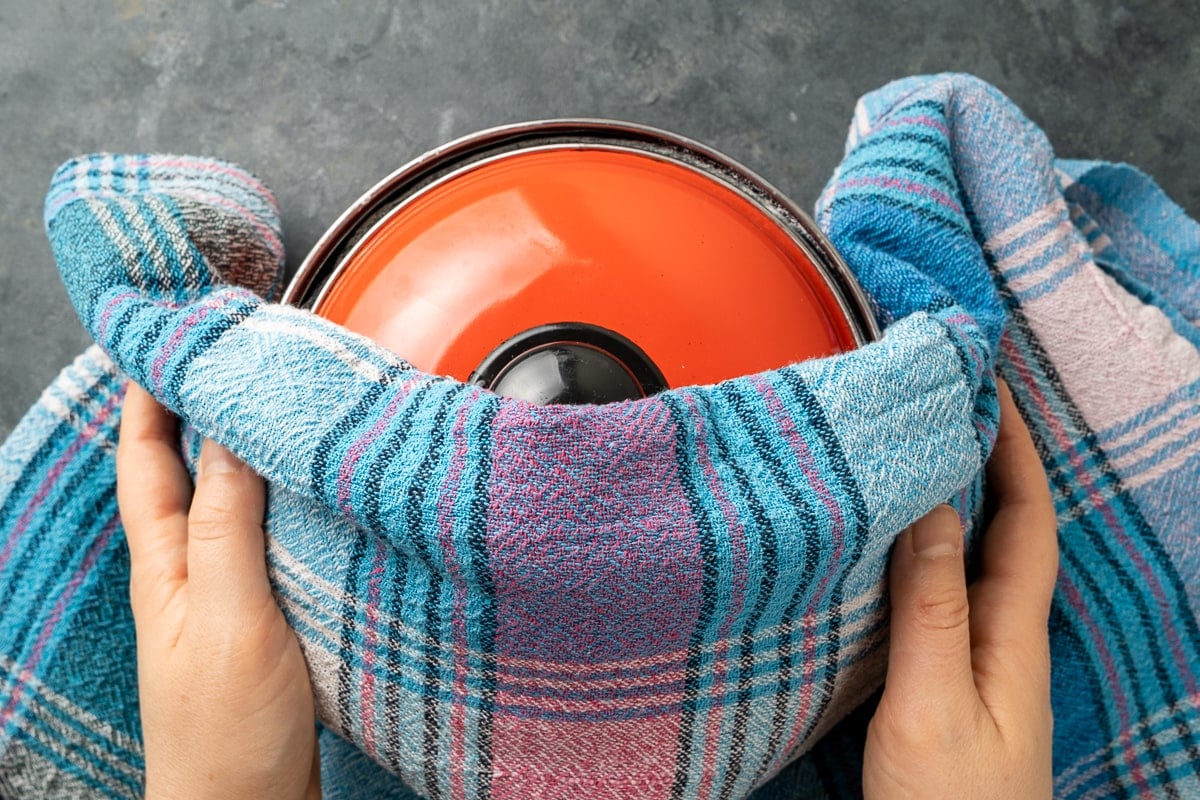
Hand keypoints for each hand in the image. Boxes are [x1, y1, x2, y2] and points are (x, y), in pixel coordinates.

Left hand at [117, 383, 320, 799]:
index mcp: (167, 561)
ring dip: (247, 444)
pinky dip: (286, 495)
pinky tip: (317, 485)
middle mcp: (192, 567)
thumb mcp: (231, 614)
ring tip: (278, 399)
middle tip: (233, 350)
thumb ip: (228, 525)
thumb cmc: (226, 731)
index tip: (174, 331)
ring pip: (232, 495)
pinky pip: (270, 533)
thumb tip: (232, 433)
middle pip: (186, 465)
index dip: (152, 389)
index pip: (148, 454)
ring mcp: (229, 589)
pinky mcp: (268, 611)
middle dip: (199, 402)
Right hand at [863, 380, 1057, 798]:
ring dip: (951, 501)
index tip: (988, 392)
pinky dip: (919, 549)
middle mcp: (1000, 639)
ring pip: (968, 558)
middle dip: (984, 462)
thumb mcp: (932, 705)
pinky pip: (936, 591)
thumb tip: (931, 511)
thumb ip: (930, 610)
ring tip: (913, 454)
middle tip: (946, 407)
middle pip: (1004, 530)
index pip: (1026, 522)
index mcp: (1011, 636)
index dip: (1014, 454)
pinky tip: (887, 543)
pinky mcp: (941, 679)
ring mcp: (974, 660)